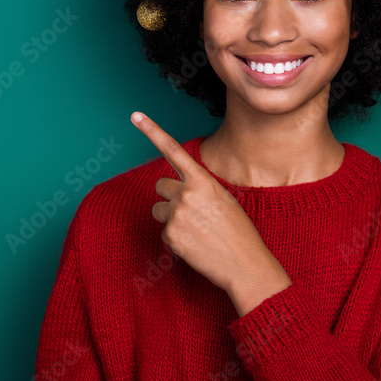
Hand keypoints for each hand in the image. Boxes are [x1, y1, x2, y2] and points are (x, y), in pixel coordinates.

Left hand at [130, 111, 291, 313]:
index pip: (172, 150)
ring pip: (158, 209)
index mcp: (203, 180)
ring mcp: (176, 214)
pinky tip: (195, 245)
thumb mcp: (223, 199)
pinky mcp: (170, 235)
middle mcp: (186, 193)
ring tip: (194, 230)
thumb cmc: (238, 232)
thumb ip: (199, 188)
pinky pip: (164, 231)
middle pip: (161, 185)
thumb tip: (177, 190)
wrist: (245, 265)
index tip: (135, 116)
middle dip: (170, 195)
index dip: (152, 130)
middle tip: (191, 212)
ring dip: (170, 217)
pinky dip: (176, 238)